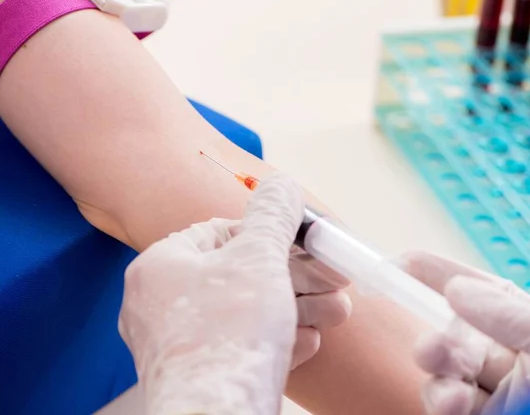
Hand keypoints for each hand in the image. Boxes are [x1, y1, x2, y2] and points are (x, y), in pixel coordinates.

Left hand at [118, 174, 350, 414]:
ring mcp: (178, 345)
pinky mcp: (198, 376)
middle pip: (241, 277)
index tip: (306, 244)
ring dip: (297, 310)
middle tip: (334, 282)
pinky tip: (310, 341)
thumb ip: (272, 216)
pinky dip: (277, 339)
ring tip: (337, 313)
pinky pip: (241, 346)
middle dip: (297, 279)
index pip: (219, 233)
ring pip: (246, 314)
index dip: (268, 235)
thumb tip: (282, 183)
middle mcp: (161, 304)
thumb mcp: (259, 258)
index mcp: (161, 266)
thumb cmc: (229, 334)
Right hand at [403, 251, 529, 414]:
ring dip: (439, 380)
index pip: (478, 292)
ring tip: (451, 393)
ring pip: (448, 379)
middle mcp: (511, 359)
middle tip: (430, 350)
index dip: (437, 276)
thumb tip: (458, 290)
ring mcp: (499, 396)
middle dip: (437, 341)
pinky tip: (454, 404)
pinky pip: (452, 412)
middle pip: (456, 340)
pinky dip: (443, 405)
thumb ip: (514, 320)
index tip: (401, 264)